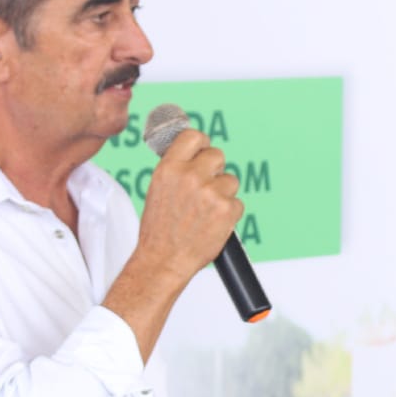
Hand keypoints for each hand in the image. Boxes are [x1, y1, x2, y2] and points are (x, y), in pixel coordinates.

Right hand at [136, 129, 244, 282]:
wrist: (163, 260)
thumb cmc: (160, 229)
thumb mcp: (158, 188)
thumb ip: (177, 168)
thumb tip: (195, 152)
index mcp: (169, 168)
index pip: (194, 136)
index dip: (201, 144)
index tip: (202, 151)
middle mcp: (190, 176)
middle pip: (218, 155)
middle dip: (215, 170)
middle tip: (205, 188)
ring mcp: (210, 192)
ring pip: (230, 180)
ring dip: (223, 193)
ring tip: (205, 212)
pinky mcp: (227, 209)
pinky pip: (237, 202)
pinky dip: (229, 214)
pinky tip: (213, 224)